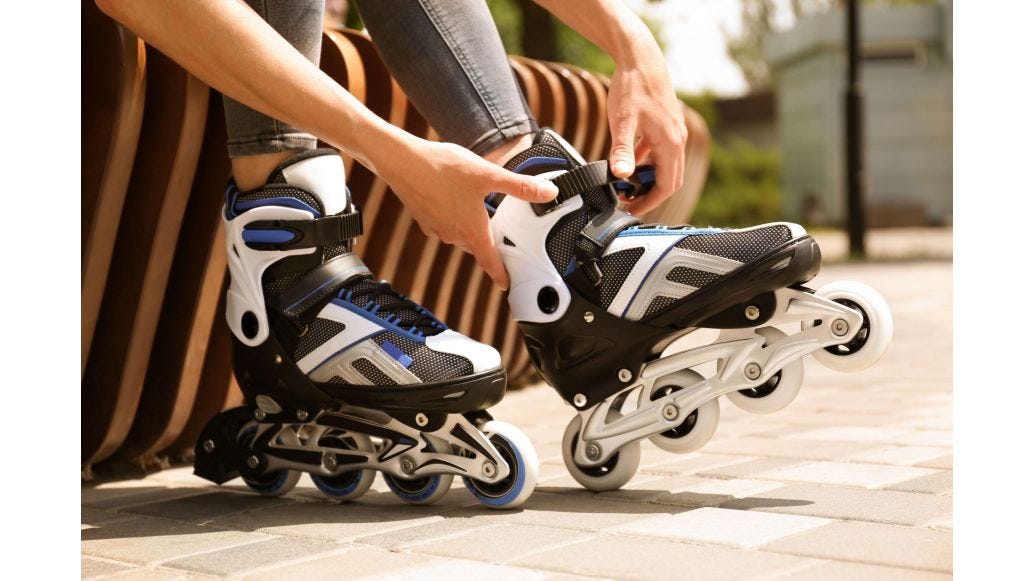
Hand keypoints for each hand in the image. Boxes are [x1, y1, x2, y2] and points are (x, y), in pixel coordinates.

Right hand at [379, 139, 557, 289]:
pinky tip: (454, 199)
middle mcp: (453, 235)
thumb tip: (549, 193)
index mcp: (472, 230)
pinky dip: (453, 218)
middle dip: (488, 244)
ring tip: (479, 210)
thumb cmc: (442, 168)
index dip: (500, 275)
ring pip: (460, 235)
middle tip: (501, 237)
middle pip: (477, 246)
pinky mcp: (424, 218)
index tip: (506, 284)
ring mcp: (436, 228)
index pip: (490, 262)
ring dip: (471, 228)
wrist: (401, 161)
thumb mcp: (488, 174)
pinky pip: (445, 224)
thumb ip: (520, 186)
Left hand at [607, 38, 686, 215]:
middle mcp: (677, 139)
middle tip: (627, 200)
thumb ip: (622, 150)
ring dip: (647, 177)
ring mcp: (673, 131)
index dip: (650, 201)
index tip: (631, 208)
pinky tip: (627, 161)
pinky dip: (646, 161)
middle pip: (670, 179)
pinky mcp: (666, 124)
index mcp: (670, 143)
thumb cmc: (632, 87)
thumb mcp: (622, 121)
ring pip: (665, 166)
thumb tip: (620, 175)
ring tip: (623, 183)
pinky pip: (659, 152)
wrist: (640, 57)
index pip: (668, 185)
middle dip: (650, 193)